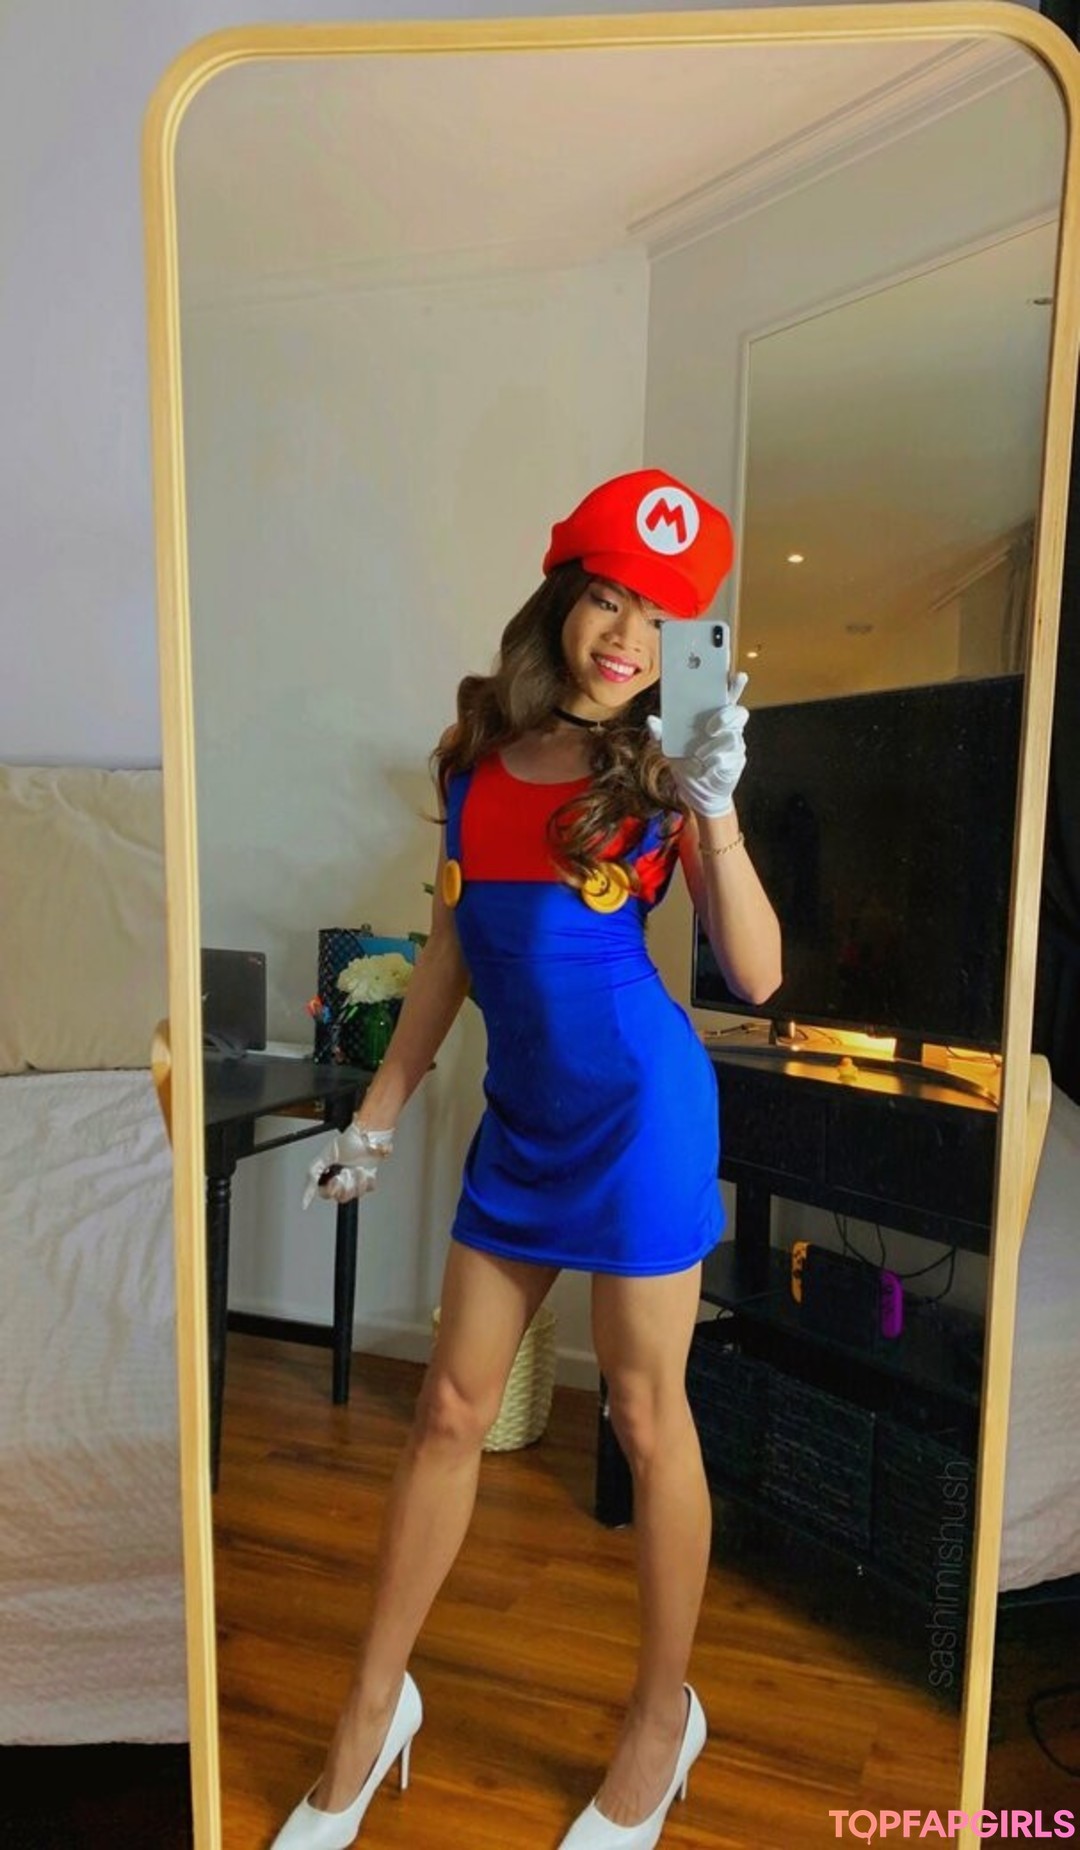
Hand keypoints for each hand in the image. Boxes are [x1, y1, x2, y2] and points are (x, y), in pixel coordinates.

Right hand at [301, 1123, 394, 1208]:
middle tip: (346, 1171)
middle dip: (346, 1183)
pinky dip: (368, 1178)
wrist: (365, 1137)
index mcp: (329, 1178)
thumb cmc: (346, 1143)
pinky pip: (369, 1188)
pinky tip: (366, 1169)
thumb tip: (304, 1199)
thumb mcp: (324, 1157)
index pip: (326, 1194)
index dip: (331, 1189)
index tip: (335, 1179)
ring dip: (357, 1179)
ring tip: (357, 1167)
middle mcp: (342, 1183)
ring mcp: (356, 1183)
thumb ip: (312, 1176)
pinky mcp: (369, 1182)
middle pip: (342, 1196)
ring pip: (356, 1193)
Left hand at [647, 670, 749, 817]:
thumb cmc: (685, 760)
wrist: (697, 790)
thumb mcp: (668, 746)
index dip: (734, 685)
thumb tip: (651, 720)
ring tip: (699, 755)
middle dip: (726, 716)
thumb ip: (660, 733)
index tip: (737, 675)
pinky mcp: (737, 761)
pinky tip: (706, 767)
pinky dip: (715, 762)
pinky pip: (730, 757)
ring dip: (713, 746)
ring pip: (733, 736)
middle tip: (710, 728)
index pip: (726, 695)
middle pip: (738, 712)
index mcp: (712, 715)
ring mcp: (734, 743)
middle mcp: (727, 726)